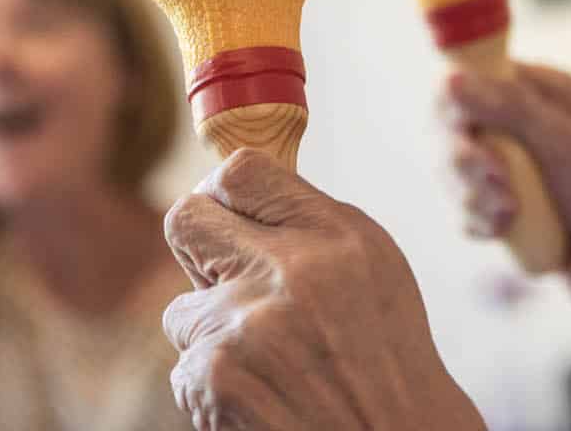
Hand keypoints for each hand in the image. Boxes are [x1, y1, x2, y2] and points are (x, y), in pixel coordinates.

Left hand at [162, 149, 484, 430]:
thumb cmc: (388, 358)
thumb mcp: (374, 268)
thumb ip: (310, 225)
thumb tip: (238, 193)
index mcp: (335, 234)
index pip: (242, 171)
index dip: (222, 190)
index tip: (225, 212)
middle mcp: (291, 269)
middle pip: (186, 219)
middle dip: (196, 247)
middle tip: (219, 274)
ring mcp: (247, 324)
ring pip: (182, 311)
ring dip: (213, 336)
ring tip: (269, 364)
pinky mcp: (216, 377)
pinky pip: (185, 369)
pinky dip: (215, 390)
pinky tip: (264, 400)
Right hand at [443, 63, 570, 379]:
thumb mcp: (560, 140)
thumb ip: (505, 106)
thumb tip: (450, 80)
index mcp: (544, 92)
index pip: (476, 76)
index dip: (456, 101)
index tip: (460, 127)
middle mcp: (526, 123)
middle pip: (456, 126)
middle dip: (465, 159)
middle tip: (492, 179)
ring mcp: (515, 166)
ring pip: (456, 170)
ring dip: (472, 194)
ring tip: (507, 215)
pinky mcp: (507, 205)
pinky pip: (465, 205)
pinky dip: (476, 219)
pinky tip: (501, 232)